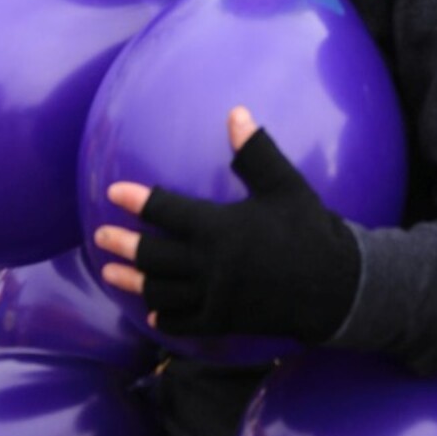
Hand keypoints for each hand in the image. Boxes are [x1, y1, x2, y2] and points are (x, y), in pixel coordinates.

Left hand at [95, 106, 360, 342]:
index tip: (113, 192)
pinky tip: (154, 312)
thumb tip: (236, 113)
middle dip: (122, 245)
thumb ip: (255, 152)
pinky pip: (185, 322)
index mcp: (219, 228)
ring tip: (109, 273)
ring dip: (133, 282)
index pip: (167, 211)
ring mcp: (215, 297)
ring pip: (161, 291)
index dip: (138, 201)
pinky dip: (166, 317)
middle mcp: (209, 265)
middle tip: (99, 236)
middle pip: (154, 255)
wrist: (337, 288)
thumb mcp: (285, 185)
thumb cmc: (310, 230)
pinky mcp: (225, 321)